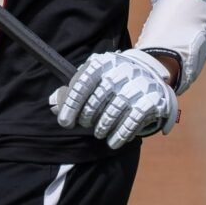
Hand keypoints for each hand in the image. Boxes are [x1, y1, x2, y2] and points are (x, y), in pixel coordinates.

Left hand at [48, 49, 178, 149]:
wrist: (149, 74)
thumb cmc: (111, 79)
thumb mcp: (92, 78)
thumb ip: (72, 92)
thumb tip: (54, 105)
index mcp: (102, 63)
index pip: (83, 83)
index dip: (71, 104)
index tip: (65, 122)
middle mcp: (120, 70)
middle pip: (99, 97)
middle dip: (88, 115)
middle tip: (85, 125)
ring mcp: (138, 84)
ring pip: (115, 109)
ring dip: (104, 126)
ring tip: (99, 133)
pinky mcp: (151, 99)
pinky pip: (134, 120)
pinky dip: (121, 134)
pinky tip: (114, 141)